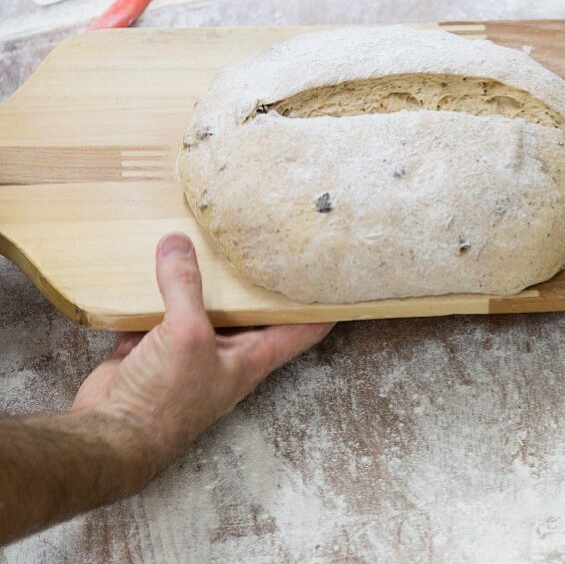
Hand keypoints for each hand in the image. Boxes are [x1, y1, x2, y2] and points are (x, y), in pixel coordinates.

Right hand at [72, 233, 332, 470]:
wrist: (112, 436)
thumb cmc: (166, 401)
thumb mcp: (187, 334)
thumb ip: (185, 287)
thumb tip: (178, 243)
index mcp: (252, 357)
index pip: (303, 328)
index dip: (324, 305)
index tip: (341, 279)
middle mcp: (226, 354)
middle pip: (249, 310)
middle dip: (257, 280)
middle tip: (269, 241)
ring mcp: (188, 352)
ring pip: (201, 308)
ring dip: (201, 281)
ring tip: (210, 239)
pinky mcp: (152, 349)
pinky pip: (158, 312)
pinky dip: (155, 292)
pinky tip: (152, 262)